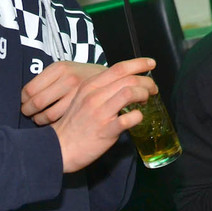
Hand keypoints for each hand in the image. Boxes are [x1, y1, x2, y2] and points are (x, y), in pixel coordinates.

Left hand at [21, 61, 107, 124]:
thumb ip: (48, 81)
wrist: (115, 78)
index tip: (24, 103)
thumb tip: (24, 96)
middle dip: (29, 111)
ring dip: (40, 120)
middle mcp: (68, 79)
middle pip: (37, 102)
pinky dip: (53, 124)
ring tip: (40, 120)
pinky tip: (53, 123)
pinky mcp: (85, 106)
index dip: (23, 100)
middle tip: (29, 114)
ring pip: (48, 114)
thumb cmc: (83, 78)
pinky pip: (61, 120)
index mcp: (59, 68)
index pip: (30, 89)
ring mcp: (78, 94)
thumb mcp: (66, 71)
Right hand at [50, 57, 157, 172]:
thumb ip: (100, 90)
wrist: (59, 147)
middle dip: (147, 82)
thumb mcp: (82, 99)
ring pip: (130, 93)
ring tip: (146, 101)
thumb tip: (123, 85)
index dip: (138, 63)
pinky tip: (138, 117)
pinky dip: (138, 116)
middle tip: (153, 89)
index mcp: (90, 86)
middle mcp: (95, 96)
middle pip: (129, 79)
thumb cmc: (74, 124)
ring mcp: (100, 113)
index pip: (119, 67)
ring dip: (144, 95)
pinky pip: (128, 119)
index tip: (151, 63)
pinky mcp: (105, 130)